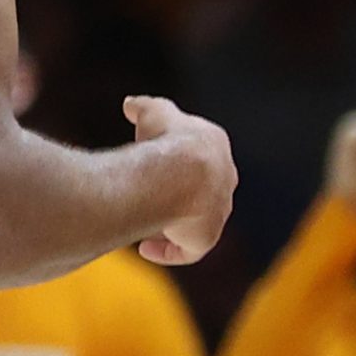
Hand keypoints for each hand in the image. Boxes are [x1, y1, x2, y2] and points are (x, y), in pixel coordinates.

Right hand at [123, 96, 236, 265]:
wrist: (179, 173)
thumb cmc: (165, 139)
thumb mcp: (152, 113)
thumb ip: (142, 106)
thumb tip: (131, 104)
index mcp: (216, 147)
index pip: (199, 156)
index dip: (177, 162)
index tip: (154, 167)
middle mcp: (224, 181)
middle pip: (201, 191)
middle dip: (178, 196)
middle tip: (152, 199)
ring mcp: (218, 212)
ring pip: (195, 222)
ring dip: (171, 224)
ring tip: (144, 226)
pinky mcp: (206, 238)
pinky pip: (188, 250)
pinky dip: (167, 250)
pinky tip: (146, 247)